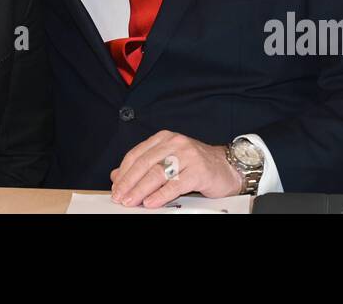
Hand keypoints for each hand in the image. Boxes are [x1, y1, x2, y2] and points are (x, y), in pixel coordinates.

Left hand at [109, 130, 243, 208]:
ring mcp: (188, 155)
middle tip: (120, 196)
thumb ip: (143, 167)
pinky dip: (161, 195)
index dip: (124, 172)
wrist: (226, 167)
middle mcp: (175, 143)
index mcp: (164, 139)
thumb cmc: (195, 165)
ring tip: (132, 201)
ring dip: (141, 190)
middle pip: (145, 164)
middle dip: (129, 182)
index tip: (116, 186)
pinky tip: (151, 202)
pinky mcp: (199, 170)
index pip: (137, 154)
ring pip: (158, 173)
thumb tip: (117, 176)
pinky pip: (176, 184)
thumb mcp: (167, 161)